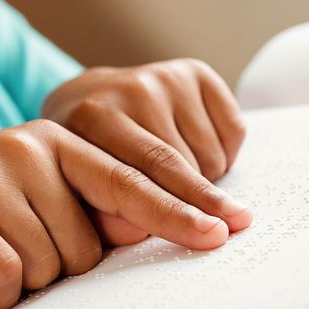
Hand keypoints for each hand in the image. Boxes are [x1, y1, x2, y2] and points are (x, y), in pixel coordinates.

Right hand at [0, 120, 243, 308]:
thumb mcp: (37, 208)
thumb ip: (91, 210)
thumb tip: (152, 225)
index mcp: (58, 142)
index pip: (133, 178)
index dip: (181, 208)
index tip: (226, 231)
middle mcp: (26, 147)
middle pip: (88, 245)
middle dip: (60, 268)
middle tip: (14, 250)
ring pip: (47, 265)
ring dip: (22, 281)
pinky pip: (3, 275)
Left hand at [42, 59, 250, 244]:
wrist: (87, 99)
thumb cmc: (84, 154)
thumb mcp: (75, 184)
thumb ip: (100, 215)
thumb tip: (140, 232)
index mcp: (91, 118)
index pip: (137, 179)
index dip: (174, 213)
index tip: (210, 236)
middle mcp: (130, 90)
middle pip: (181, 163)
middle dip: (206, 204)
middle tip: (230, 228)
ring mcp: (164, 77)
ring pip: (209, 154)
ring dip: (205, 179)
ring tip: (178, 178)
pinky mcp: (193, 72)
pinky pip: (233, 130)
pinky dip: (224, 153)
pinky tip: (196, 151)